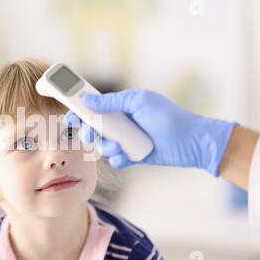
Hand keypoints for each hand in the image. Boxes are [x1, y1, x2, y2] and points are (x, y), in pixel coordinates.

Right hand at [63, 89, 237, 175]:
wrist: (190, 141)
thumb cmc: (167, 117)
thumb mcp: (139, 102)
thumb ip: (112, 101)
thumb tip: (88, 99)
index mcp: (120, 107)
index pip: (93, 108)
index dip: (79, 112)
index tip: (68, 118)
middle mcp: (121, 123)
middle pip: (93, 129)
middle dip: (88, 133)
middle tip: (90, 135)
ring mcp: (126, 140)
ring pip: (103, 146)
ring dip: (108, 147)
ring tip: (122, 146)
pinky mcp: (132, 155)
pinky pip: (116, 159)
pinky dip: (120, 159)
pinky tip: (129, 156)